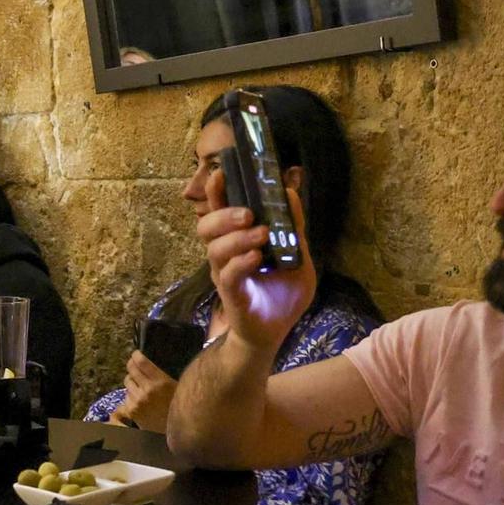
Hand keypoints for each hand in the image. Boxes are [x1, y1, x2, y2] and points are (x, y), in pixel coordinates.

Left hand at [113, 351, 175, 432]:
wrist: (178, 430)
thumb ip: (161, 375)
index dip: (136, 355)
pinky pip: (126, 397)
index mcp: (161, 382)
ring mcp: (137, 401)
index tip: (136, 354)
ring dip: (132, 383)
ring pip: (127, 383)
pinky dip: (131, 396)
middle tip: (135, 366)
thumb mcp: (175, 386)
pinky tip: (141, 400)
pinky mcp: (132, 410)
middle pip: (130, 370)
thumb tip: (147, 363)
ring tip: (142, 387)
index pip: (141, 362)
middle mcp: (147, 390)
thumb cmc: (179, 406)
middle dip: (132, 366)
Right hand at [199, 173, 315, 354]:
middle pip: (206, 226)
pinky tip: (257, 258)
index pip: (219, 211)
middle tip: (248, 213)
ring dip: (237, 237)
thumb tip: (291, 193)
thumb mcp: (298, 256)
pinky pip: (227, 274)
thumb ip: (293, 229)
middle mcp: (223, 254)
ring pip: (214, 248)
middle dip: (224, 214)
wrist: (275, 331)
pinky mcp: (230, 293)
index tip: (221, 172)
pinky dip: (240, 262)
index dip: (216, 192)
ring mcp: (224, 274)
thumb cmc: (281, 294)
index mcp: (236, 241)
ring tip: (261, 235)